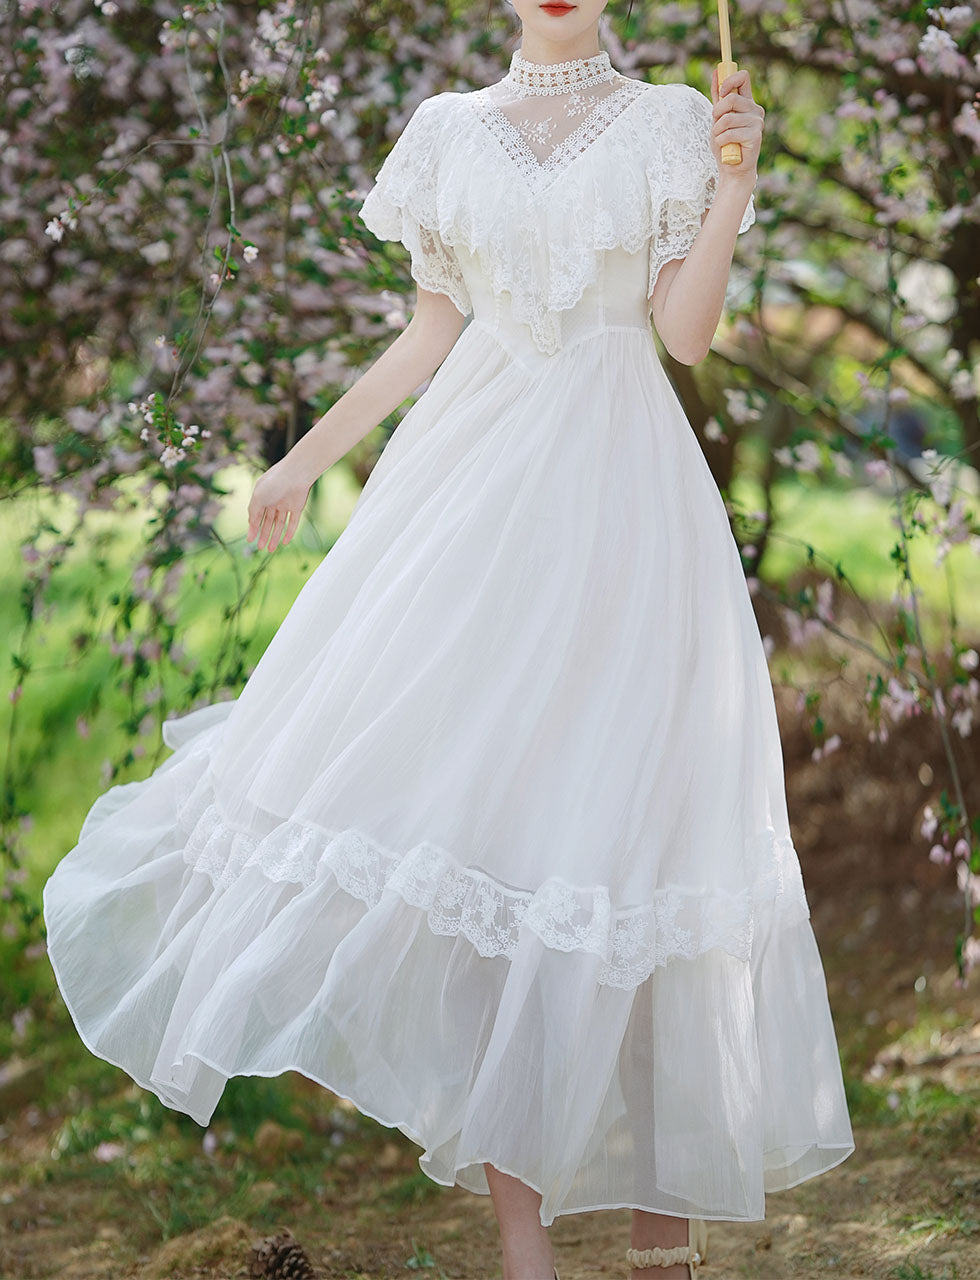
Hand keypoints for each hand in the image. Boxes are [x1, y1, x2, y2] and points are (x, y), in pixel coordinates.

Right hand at [246, 454, 313, 552]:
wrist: (297, 474)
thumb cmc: (275, 482)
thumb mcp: (258, 497)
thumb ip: (253, 511)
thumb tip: (251, 524)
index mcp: (262, 496)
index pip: (256, 515)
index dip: (253, 528)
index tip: (250, 540)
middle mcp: (273, 501)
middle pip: (268, 522)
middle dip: (263, 535)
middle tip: (260, 547)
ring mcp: (285, 504)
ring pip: (279, 524)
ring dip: (274, 536)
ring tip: (270, 549)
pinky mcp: (297, 507)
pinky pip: (293, 522)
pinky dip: (289, 532)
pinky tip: (284, 542)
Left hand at [709, 67, 763, 184]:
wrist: (732, 169)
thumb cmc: (725, 144)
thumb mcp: (717, 118)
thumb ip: (718, 97)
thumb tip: (716, 71)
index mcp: (747, 102)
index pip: (743, 77)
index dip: (729, 81)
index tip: (720, 94)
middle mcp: (755, 109)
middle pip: (731, 98)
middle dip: (716, 113)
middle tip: (717, 126)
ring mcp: (757, 122)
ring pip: (728, 118)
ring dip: (717, 131)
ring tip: (721, 139)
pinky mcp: (755, 135)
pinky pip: (730, 133)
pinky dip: (721, 141)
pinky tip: (726, 147)